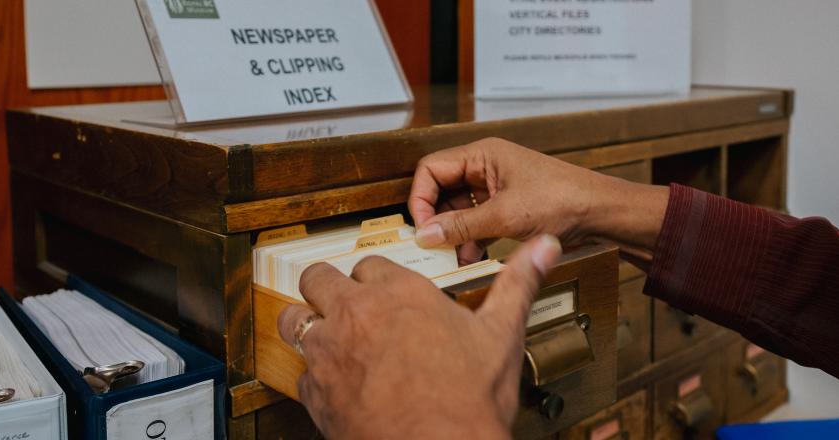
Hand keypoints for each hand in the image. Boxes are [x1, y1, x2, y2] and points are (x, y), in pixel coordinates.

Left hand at [278, 236, 561, 439]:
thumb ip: (518, 284)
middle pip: (318, 278)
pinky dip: (313, 376)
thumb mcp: (501, 334)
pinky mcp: (314, 390)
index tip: (381, 288)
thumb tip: (542, 248)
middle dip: (326, 286)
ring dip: (308, 322)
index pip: (369, 263)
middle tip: (340, 300)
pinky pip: (300, 372)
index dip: (375, 276)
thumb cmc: (468, 402)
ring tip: (326, 334)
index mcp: (401, 293)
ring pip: (295, 318)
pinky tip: (334, 383)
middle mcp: (358, 313)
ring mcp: (330, 350)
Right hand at [409, 138, 668, 264]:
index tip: (421, 228)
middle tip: (433, 245)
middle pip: (441, 189)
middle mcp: (484, 167)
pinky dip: (471, 237)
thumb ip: (461, 226)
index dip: (420, 198)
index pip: (431, 169)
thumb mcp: (504, 216)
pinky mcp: (506, 206)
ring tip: (455, 256)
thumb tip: (425, 235)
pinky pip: (476, 219)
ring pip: (458, 207)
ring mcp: (495, 187)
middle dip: (436, 218)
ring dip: (454, 232)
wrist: (600, 213)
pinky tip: (473, 256)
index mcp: (481, 155)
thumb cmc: (561, 201)